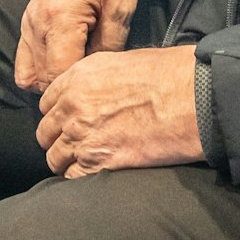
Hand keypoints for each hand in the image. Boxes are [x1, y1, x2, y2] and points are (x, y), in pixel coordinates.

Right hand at [14, 0, 138, 92]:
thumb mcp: (121, 8)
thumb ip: (108, 48)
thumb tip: (97, 76)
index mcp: (60, 20)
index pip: (59, 77)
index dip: (78, 89)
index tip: (98, 87)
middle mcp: (37, 24)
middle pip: (41, 80)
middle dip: (65, 88)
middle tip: (92, 83)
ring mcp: (28, 21)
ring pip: (29, 73)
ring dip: (52, 79)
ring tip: (79, 73)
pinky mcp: (28, 17)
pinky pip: (25, 57)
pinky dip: (39, 68)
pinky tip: (64, 62)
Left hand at [35, 46, 202, 177]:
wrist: (193, 98)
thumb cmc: (171, 74)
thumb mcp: (125, 61)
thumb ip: (99, 79)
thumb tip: (97, 92)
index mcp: (78, 77)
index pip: (47, 102)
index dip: (58, 113)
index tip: (68, 120)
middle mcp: (73, 106)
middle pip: (46, 132)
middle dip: (59, 139)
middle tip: (77, 143)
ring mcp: (82, 137)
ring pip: (55, 158)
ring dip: (68, 161)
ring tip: (88, 161)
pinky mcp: (99, 163)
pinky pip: (72, 178)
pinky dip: (80, 178)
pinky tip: (96, 173)